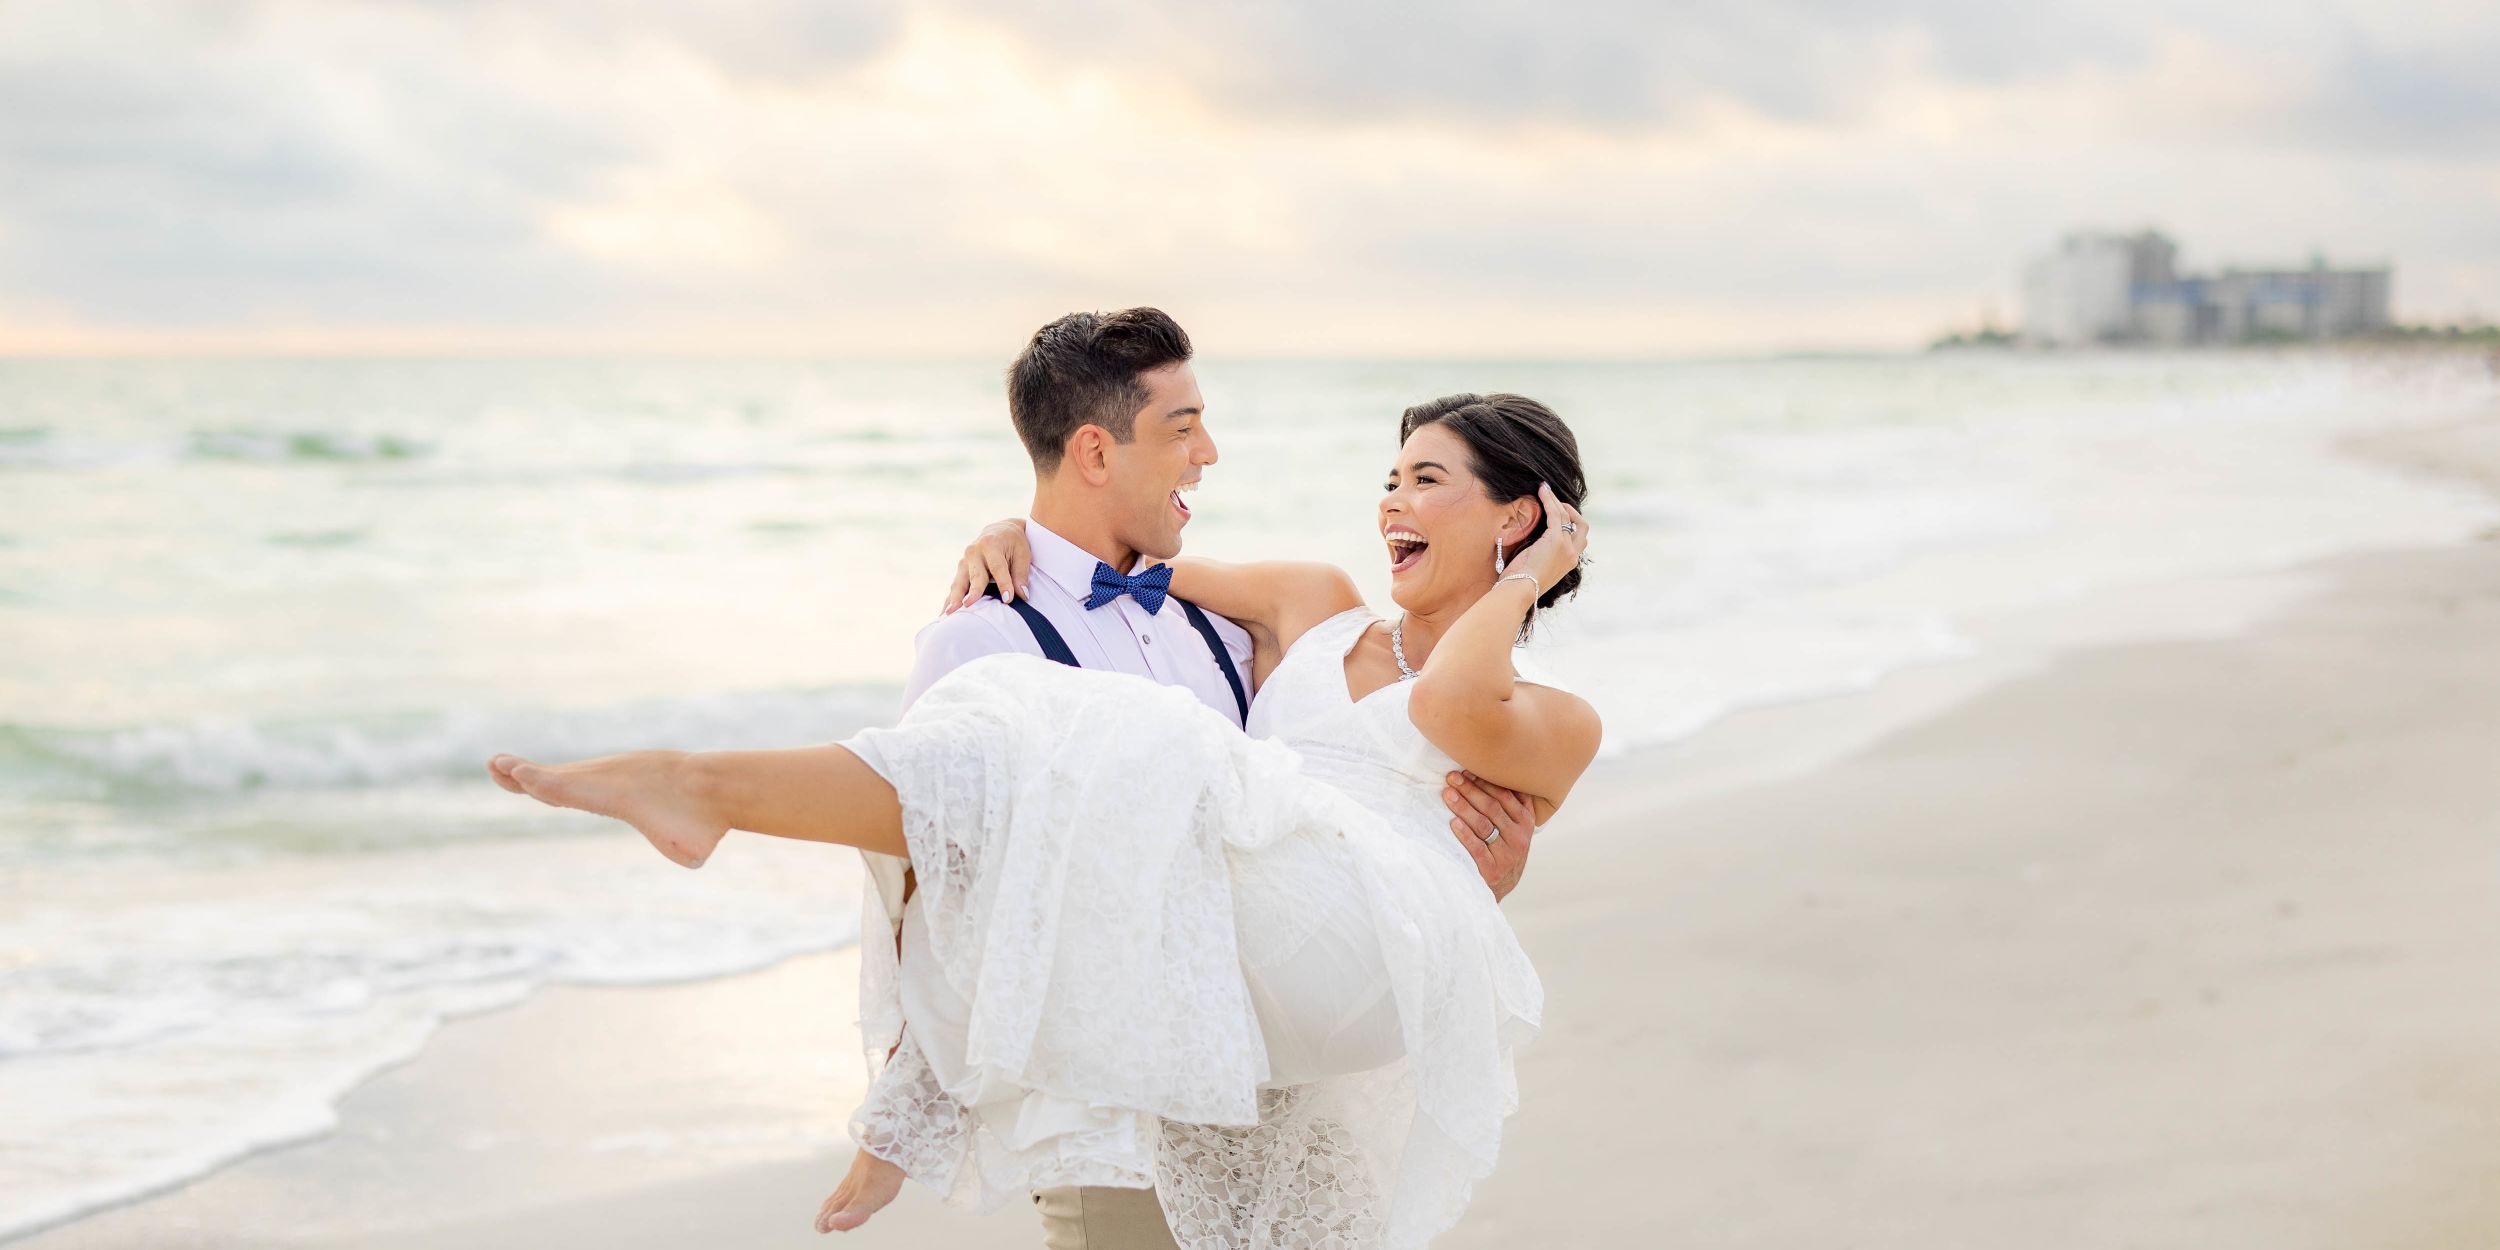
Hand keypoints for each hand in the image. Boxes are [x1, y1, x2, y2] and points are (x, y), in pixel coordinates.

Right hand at [940, 518, 1032, 614]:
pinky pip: (954, 588)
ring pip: (960, 582)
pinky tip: (945, 615)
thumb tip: (1023, 595)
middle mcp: (973, 552)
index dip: (1003, 583)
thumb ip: (1021, 575)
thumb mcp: (1023, 554)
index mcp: (990, 544)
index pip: (998, 567)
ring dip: (955, 598)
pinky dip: (949, 601)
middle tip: (969, 605)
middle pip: (975, 575)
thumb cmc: (1014, 544)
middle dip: (972, 592)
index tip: (1008, 600)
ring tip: (950, 613)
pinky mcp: (960, 571)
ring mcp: (964, 562)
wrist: (999, 531)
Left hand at [1443, 770, 1534, 900]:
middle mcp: (1520, 836)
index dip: (1484, 780)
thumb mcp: (1515, 825)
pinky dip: (1465, 834)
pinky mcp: (1493, 871)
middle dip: (1470, 789)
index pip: (1505, 795)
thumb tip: (1487, 769)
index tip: (1466, 769)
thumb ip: (1510, 803)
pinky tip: (1453, 823)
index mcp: (1526, 821)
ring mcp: (1508, 854)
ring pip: (1483, 825)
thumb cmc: (1504, 846)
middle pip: (1492, 807)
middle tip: (1452, 778)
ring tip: (1447, 794)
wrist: (1502, 884)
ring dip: (1463, 807)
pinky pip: (1477, 848)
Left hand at [1511, 482, 1588, 594]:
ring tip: (1545, 491)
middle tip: (1556, 503)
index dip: (1572, 525)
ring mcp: (1566, 546)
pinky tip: (1541, 491)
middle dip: (1571, 512)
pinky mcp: (1556, 539)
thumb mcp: (1537, 569)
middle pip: (1582, 526)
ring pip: (1566, 516)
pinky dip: (1549, 500)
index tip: (1559, 515)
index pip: (1579, 539)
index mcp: (1570, 563)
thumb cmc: (1521, 583)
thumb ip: (1542, 556)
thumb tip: (1533, 547)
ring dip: (1556, 502)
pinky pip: (1555, 513)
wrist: (1520, 590)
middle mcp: (1573, 555)